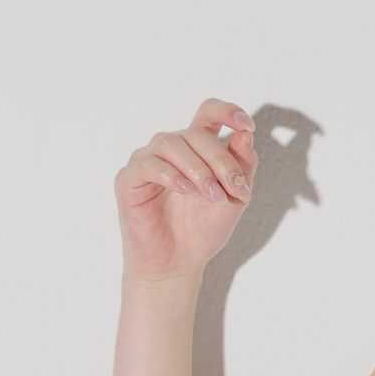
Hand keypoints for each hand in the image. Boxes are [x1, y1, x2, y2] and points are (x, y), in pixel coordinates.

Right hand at [114, 96, 258, 279]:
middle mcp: (170, 148)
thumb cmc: (203, 230)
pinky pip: (149, 165)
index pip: (208, 114)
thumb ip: (243, 167)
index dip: (227, 111)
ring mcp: (147, 161)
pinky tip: (187, 191)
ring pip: (171, 144)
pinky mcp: (128, 179)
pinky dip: (172, 175)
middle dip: (221, 161)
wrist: (178, 264)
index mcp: (196, 149)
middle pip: (195, 134)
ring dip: (198, 169)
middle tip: (234, 190)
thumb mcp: (234, 198)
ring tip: (212, 196)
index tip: (246, 125)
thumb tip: (246, 133)